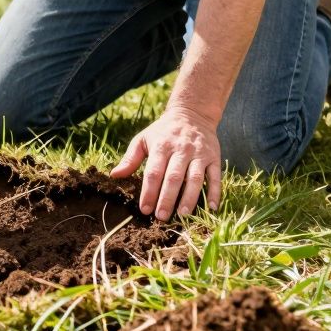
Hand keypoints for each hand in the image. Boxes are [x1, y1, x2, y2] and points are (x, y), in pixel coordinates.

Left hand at [109, 106, 222, 220]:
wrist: (192, 113)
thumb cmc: (163, 131)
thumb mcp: (143, 139)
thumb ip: (130, 158)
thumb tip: (115, 175)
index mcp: (161, 146)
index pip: (154, 172)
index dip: (149, 192)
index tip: (145, 209)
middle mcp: (181, 150)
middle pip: (174, 177)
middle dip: (167, 199)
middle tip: (161, 217)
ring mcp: (199, 154)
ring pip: (195, 178)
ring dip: (190, 198)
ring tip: (183, 215)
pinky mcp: (214, 157)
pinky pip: (216, 176)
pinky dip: (215, 192)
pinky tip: (212, 207)